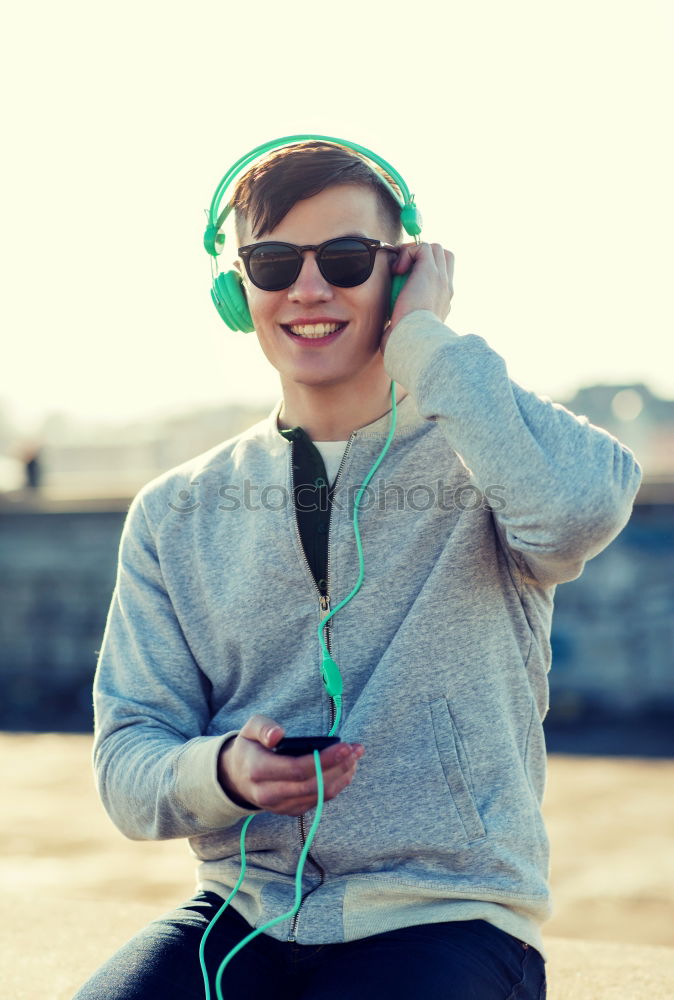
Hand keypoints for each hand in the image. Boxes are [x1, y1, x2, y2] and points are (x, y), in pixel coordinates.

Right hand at [217, 714, 364, 816]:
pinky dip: (336, 786)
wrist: (237, 777)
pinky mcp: (291, 811)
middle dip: (339, 767)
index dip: (324, 759)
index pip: (297, 769)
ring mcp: (280, 806)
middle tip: (356, 750)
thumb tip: (278, 735)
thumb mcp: (250, 729)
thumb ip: (263, 728)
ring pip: (318, 796)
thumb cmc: (250, 747)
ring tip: (355, 757)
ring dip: (342, 777)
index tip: (344, 745)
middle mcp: (268, 794)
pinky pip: (318, 801)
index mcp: (258, 770)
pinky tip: (346, 769)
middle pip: (312, 785)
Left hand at [380, 242, 453, 354]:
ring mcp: (441, 279)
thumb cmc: (407, 343)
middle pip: (445, 257)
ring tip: (400, 270)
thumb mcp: (406, 332)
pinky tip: (397, 271)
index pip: (444, 276)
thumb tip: (389, 330)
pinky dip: (408, 253)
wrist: (414, 341)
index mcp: (443, 303)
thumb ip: (403, 324)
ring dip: (415, 253)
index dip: (428, 270)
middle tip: (405, 269)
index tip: (408, 280)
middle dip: (425, 256)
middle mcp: (446, 289)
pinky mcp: (430, 271)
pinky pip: (422, 247)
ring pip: (436, 249)